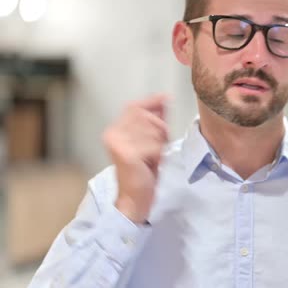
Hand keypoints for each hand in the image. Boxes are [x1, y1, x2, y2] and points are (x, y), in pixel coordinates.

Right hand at [102, 94, 168, 223]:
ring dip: (160, 144)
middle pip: (147, 117)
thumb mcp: (150, 141)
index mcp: (114, 130)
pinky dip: (158, 155)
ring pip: (152, 130)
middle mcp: (112, 134)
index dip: (152, 102)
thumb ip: (154, 121)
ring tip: (153, 156)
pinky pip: (154, 146)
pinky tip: (152, 163)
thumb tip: (164, 99)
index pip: (134, 107)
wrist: (135, 198)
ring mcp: (118, 144)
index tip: (166, 98)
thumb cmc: (143, 170)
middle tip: (157, 147)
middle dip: (160, 129)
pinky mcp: (127, 154)